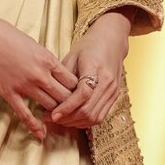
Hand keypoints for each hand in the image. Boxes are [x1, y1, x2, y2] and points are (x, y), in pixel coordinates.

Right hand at [0, 10, 79, 142]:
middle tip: (72, 112)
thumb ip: (45, 60)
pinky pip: (25, 114)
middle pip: (65, 97)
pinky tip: (41, 134)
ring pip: (49, 107)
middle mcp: (40, 74)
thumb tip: (54, 72)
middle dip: (70, 106)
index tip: (77, 96)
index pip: (72, 82)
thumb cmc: (6, 35)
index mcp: (47, 59)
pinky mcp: (9, 93)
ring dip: (55, 114)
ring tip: (58, 119)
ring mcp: (24, 85)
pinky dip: (35, 126)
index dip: (77, 91)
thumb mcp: (33, 44)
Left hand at [43, 12, 130, 129]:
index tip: (53, 114)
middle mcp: (107, 82)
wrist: (111, 41)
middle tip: (50, 118)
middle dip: (68, 118)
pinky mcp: (115, 97)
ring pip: (95, 117)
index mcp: (95, 68)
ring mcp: (113, 91)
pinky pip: (100, 116)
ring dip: (76, 122)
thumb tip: (50, 95)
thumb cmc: (89, 46)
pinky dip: (86, 121)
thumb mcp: (73, 55)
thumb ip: (64, 75)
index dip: (67, 107)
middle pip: (88, 109)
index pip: (83, 94)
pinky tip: (73, 119)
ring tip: (59, 120)